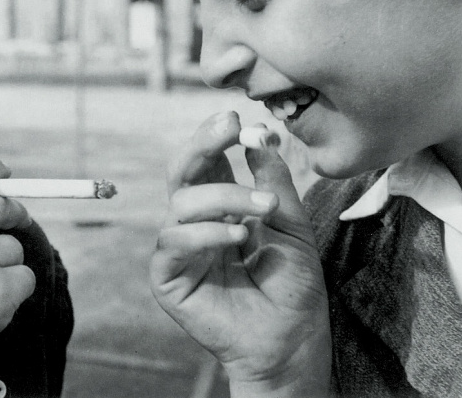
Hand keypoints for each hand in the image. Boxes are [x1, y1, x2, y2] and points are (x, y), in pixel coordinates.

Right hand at [151, 112, 330, 396]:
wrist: (292, 341)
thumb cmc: (293, 287)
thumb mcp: (292, 226)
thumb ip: (273, 184)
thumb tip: (260, 139)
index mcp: (220, 207)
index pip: (208, 162)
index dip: (217, 137)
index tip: (240, 119)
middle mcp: (195, 223)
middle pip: (182, 171)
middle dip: (204, 143)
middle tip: (230, 126)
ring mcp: (179, 249)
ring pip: (182, 202)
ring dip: (225, 196)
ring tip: (263, 207)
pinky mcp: (168, 277)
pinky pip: (174, 242)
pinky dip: (206, 234)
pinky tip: (239, 236)